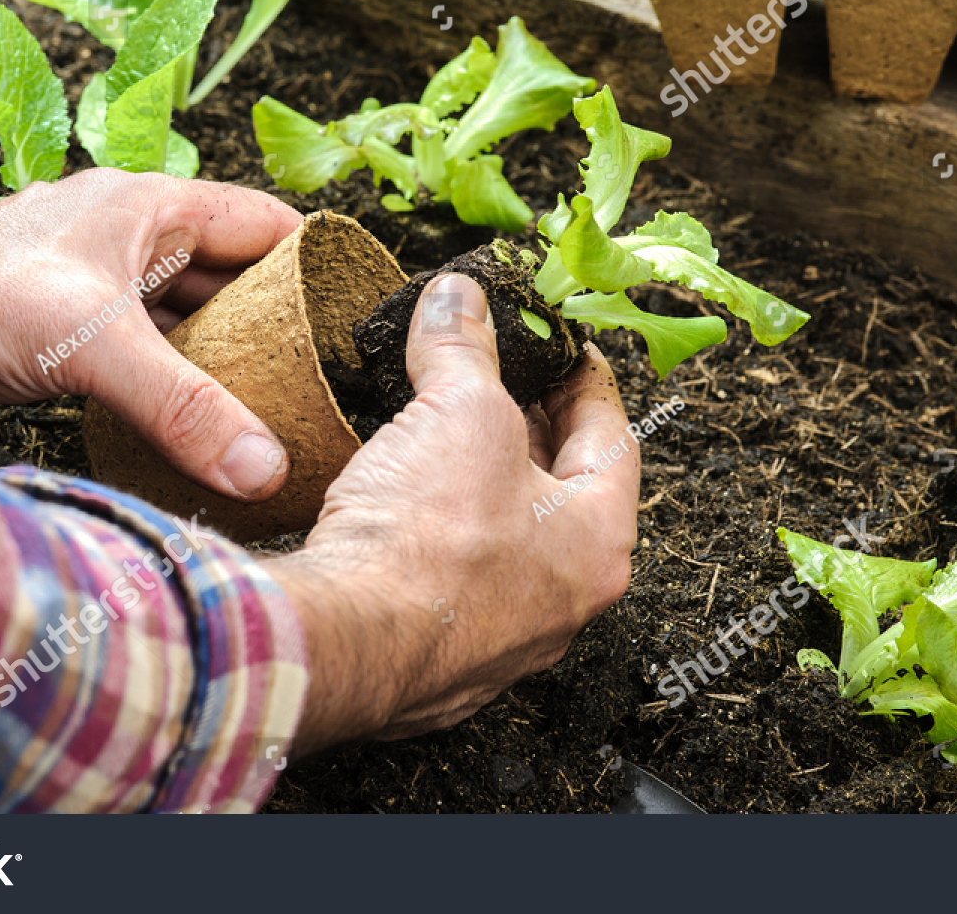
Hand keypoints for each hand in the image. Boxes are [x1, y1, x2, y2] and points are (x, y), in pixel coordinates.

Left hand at [0, 169, 301, 500]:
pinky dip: (178, 390)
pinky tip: (199, 431)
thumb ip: (184, 407)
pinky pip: (147, 359)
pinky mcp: (66, 336)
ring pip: (189, 322)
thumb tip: (266, 468)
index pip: (267, 225)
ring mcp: (98, 289)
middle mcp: (132, 241)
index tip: (359, 322)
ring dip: (226, 364)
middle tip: (326, 387)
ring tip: (278, 416)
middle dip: (279, 328)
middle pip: (234, 280)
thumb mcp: (91, 344)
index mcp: (153, 209)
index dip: (318, 264)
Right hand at [264, 273, 638, 754]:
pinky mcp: (440, 659)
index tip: (564, 350)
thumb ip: (464, 347)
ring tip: (445, 434)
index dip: (585, 380)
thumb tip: (459, 298)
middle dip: (529, 430)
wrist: (344, 642)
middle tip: (503, 384)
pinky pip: (453, 581)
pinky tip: (402, 506)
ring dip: (480, 485)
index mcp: (598, 541)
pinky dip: (437, 536)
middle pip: (561, 494)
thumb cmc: (428, 539)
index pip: (612, 439)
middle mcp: (563, 601)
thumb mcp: (458, 410)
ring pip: (506, 542)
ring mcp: (502, 640)